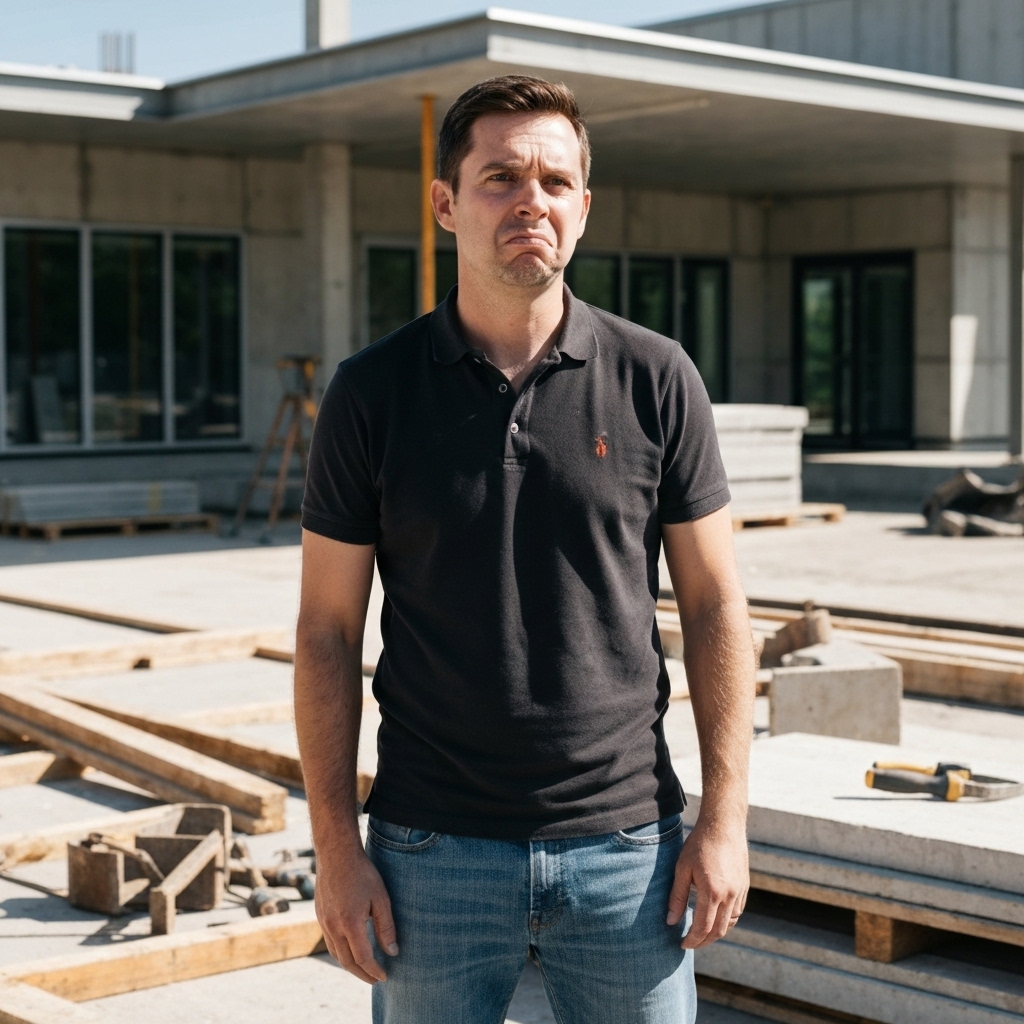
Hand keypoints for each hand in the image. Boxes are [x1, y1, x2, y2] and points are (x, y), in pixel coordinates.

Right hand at [315, 842, 397, 982]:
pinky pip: (330, 942)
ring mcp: (323, 922)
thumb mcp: (380, 898)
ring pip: (336, 954)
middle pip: (347, 962)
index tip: (384, 977)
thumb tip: (392, 951)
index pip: (363, 958)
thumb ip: (386, 927)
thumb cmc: (362, 873)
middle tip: (375, 980)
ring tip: (364, 969)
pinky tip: (350, 950)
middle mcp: (333, 927)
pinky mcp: (319, 916)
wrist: (335, 853)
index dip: (374, 971)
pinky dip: (341, 952)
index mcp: (350, 924)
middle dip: (362, 974)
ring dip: (350, 966)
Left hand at [666, 815, 748, 948]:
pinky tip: (716, 916)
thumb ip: (677, 897)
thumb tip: (671, 922)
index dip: (692, 940)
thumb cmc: (699, 844)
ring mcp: (740, 891)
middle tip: (690, 942)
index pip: (703, 928)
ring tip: (702, 932)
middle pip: (719, 930)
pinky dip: (727, 920)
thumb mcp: (682, 868)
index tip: (682, 944)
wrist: (724, 825)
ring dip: (717, 932)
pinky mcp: (745, 885)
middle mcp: (729, 895)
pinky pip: (738, 911)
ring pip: (731, 922)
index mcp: (712, 892)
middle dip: (704, 941)